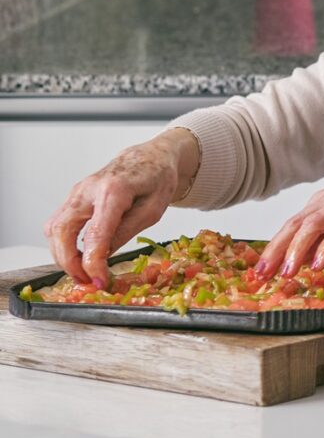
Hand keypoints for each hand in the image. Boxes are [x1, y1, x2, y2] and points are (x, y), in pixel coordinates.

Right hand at [43, 128, 199, 286]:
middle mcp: (88, 189)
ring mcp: (77, 192)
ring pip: (53, 228)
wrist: (151, 156)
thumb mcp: (154, 209)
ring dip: (62, 256)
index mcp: (115, 190)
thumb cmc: (157, 179)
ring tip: (84, 273)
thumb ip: (127, 232)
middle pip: (62, 230)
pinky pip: (58, 224)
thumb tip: (103, 257)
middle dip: (68, 262)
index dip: (93, 261)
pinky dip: (62, 245)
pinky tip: (78, 257)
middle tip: (86, 281)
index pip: (96, 232)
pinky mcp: (73, 197)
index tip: (98, 281)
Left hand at [256, 160, 323, 277]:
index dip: (274, 248)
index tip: (262, 269)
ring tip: (286, 272)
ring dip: (295, 250)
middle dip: (274, 250)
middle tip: (261, 274)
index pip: (293, 226)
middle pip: (294, 225)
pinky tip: (318, 262)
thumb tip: (308, 258)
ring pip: (312, 225)